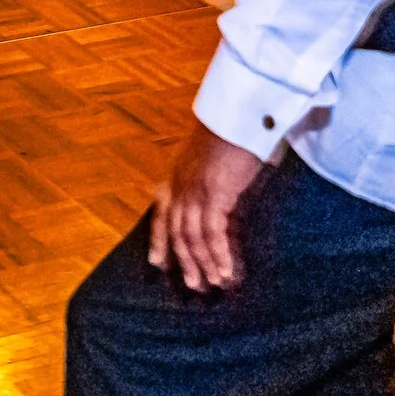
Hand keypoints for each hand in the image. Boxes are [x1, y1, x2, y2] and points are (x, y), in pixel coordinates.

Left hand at [148, 124, 266, 291]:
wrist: (238, 110)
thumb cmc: (234, 127)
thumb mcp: (215, 152)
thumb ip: (214, 170)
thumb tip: (228, 182)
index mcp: (177, 174)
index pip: (160, 211)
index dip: (157, 239)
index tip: (156, 262)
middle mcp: (180, 184)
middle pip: (175, 231)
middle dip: (183, 260)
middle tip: (193, 284)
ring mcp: (194, 190)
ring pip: (192, 237)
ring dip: (203, 263)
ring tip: (213, 284)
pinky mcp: (213, 195)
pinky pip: (212, 235)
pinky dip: (219, 255)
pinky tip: (226, 271)